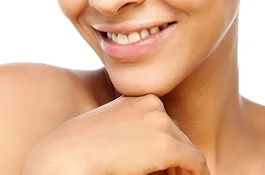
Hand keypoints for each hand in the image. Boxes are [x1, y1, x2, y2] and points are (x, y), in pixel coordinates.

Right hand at [22, 94, 209, 174]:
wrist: (68, 156)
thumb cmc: (82, 147)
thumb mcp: (111, 129)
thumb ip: (134, 131)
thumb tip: (156, 155)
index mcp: (137, 97)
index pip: (162, 122)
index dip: (166, 146)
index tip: (163, 166)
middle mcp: (152, 103)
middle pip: (176, 134)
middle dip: (176, 157)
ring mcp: (161, 122)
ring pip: (186, 148)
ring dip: (182, 167)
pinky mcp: (167, 146)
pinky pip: (195, 162)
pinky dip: (196, 174)